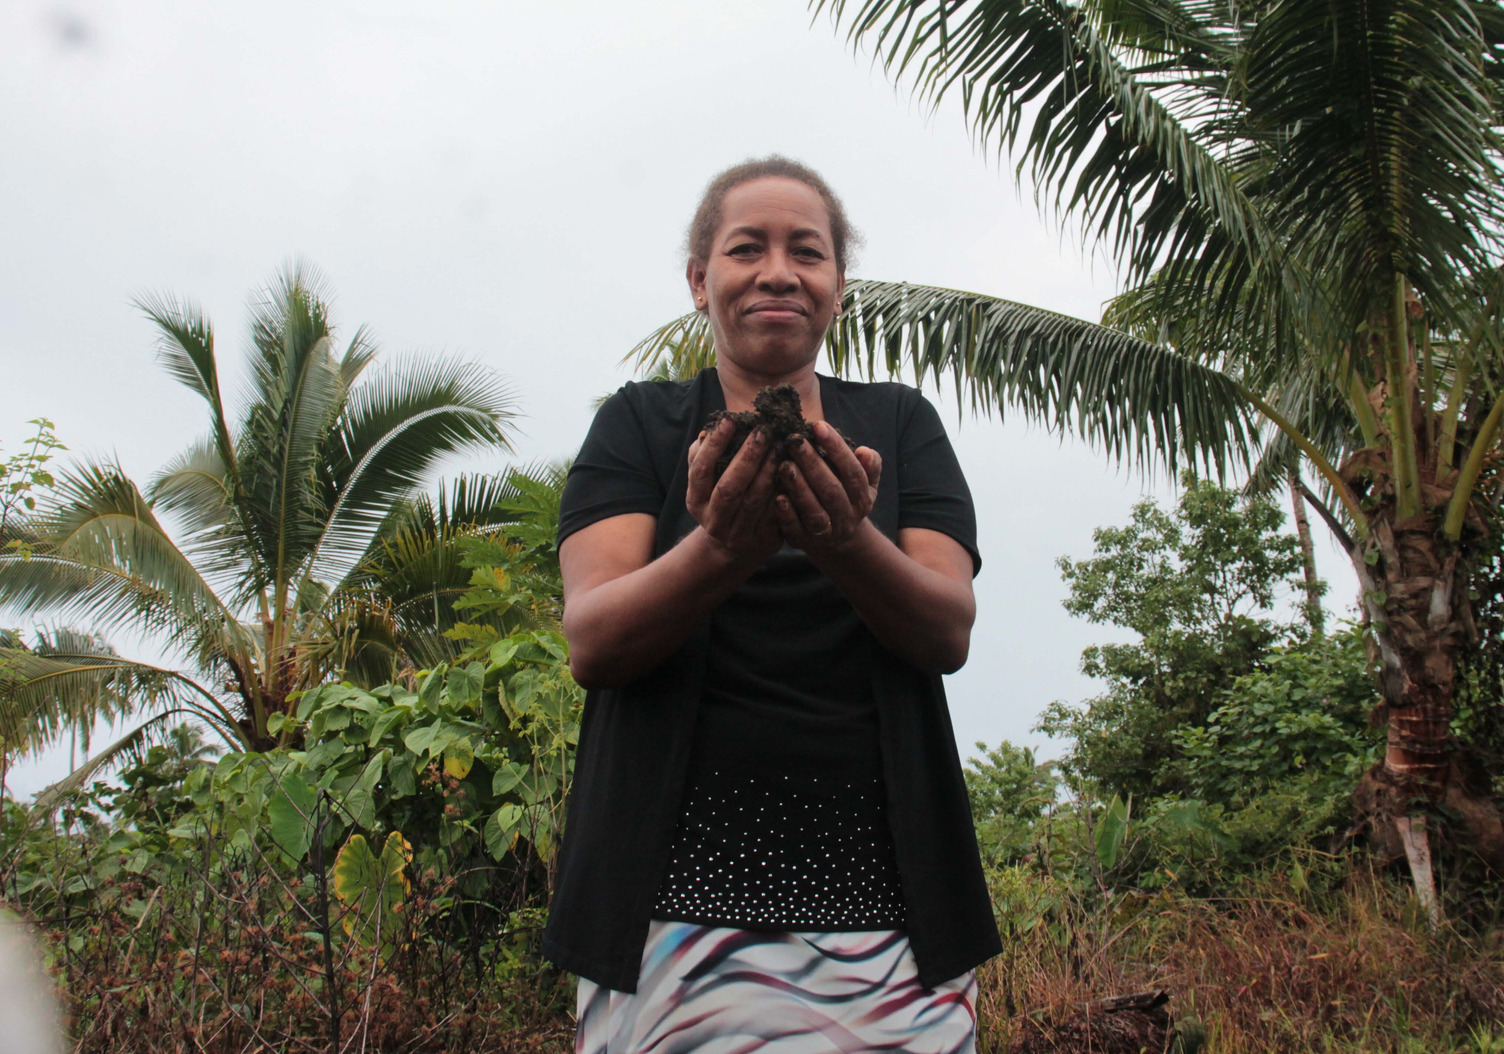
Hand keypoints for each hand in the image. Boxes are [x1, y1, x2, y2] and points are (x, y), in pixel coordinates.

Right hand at [687, 419, 781, 562]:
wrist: (732, 547)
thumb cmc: (720, 500)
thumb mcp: (705, 483)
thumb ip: (702, 456)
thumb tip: (709, 431)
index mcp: (696, 501)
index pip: (701, 470)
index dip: (715, 445)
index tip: (730, 419)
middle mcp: (714, 520)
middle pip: (729, 487)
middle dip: (747, 456)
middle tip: (763, 430)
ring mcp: (738, 534)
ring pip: (755, 501)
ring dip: (769, 471)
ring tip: (780, 445)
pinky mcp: (762, 541)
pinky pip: (775, 514)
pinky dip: (784, 491)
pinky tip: (793, 470)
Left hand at [774, 421, 880, 553]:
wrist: (836, 539)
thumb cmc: (845, 496)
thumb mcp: (864, 482)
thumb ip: (869, 465)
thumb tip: (865, 452)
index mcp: (863, 498)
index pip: (853, 471)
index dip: (837, 448)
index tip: (819, 426)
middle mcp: (847, 517)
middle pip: (832, 490)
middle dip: (813, 464)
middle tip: (794, 442)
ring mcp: (826, 533)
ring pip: (815, 512)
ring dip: (800, 488)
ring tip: (785, 465)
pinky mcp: (804, 542)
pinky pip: (796, 530)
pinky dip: (787, 515)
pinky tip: (778, 497)